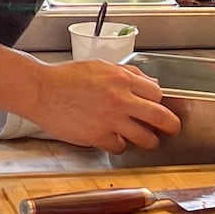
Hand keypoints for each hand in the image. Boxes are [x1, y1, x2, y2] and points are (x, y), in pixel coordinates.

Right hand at [27, 60, 179, 153]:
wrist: (42, 91)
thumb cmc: (68, 77)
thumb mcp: (102, 66)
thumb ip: (129, 74)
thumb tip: (151, 83)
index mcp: (122, 79)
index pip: (158, 93)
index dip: (160, 101)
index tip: (159, 106)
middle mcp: (120, 100)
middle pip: (161, 117)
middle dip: (171, 126)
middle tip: (172, 129)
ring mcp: (110, 121)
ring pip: (145, 139)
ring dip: (148, 141)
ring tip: (147, 140)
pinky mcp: (97, 137)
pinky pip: (119, 147)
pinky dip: (119, 145)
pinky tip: (114, 139)